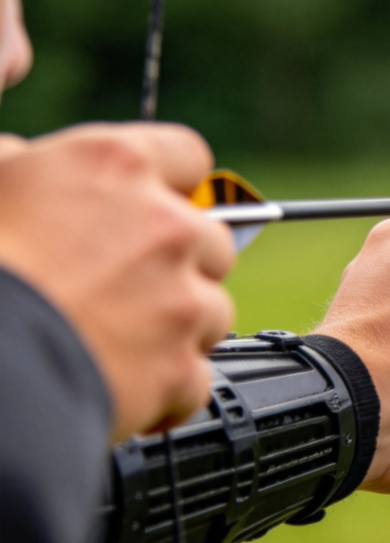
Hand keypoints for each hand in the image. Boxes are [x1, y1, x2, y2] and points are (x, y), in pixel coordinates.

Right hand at [0, 123, 235, 439]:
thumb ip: (23, 164)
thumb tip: (25, 159)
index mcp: (116, 166)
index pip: (185, 155)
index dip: (169, 185)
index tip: (151, 207)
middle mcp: (165, 225)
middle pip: (211, 240)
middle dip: (179, 264)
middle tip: (125, 286)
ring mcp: (182, 298)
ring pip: (213, 310)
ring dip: (179, 326)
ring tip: (119, 339)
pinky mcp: (180, 366)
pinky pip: (194, 377)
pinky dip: (166, 387)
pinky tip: (123, 382)